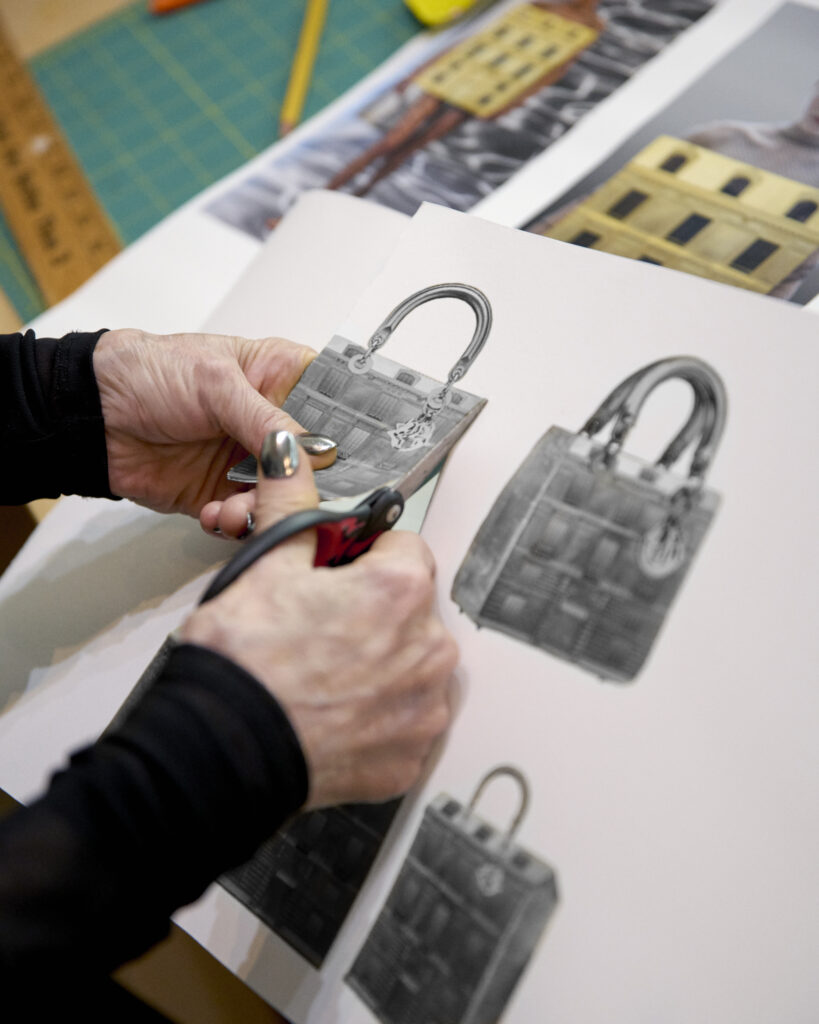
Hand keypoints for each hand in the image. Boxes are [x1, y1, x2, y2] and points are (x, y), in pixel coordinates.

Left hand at [93, 328, 332, 515]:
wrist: (91, 417)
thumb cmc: (146, 372)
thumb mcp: (216, 382)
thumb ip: (267, 418)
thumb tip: (315, 451)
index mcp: (281, 378)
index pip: (336, 402)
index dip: (353, 429)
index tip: (363, 455)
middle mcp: (272, 422)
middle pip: (319, 461)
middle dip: (308, 482)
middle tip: (296, 491)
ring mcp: (250, 461)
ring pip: (285, 495)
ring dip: (267, 508)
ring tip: (237, 506)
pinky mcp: (226, 494)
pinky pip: (249, 518)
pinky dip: (237, 522)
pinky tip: (217, 512)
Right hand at [180, 432, 457, 807]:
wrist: (218, 755)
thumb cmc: (242, 664)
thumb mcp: (265, 566)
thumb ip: (291, 502)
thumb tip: (291, 453)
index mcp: (401, 591)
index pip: (405, 548)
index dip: (364, 554)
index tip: (337, 572)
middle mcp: (430, 650)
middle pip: (411, 608)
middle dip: (373, 609)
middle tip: (319, 627)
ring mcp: (424, 710)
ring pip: (412, 665)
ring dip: (382, 664)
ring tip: (323, 674)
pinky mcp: (410, 759)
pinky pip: (404, 721)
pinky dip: (378, 717)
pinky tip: (334, 714)